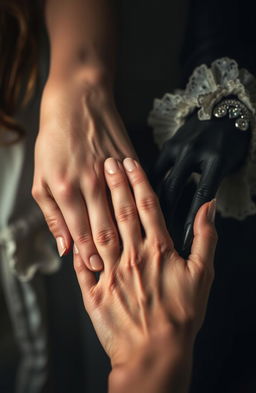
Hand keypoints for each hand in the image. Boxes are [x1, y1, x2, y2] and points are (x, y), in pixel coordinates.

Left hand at [32, 74, 136, 270]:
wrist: (78, 101)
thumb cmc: (55, 141)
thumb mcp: (41, 178)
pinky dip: (139, 210)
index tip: (98, 271)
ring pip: (124, 215)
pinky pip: (137, 192)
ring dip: (127, 237)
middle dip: (110, 254)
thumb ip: (52, 215)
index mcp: (66, 190)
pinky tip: (143, 225)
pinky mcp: (130, 163)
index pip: (82, 235)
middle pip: (106, 230)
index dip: (90, 257)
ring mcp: (113, 174)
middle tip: (117, 272)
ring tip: (130, 255)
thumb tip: (64, 247)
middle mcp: (91, 185)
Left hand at [74, 157, 216, 391]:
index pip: (147, 206)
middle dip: (114, 183)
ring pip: (102, 230)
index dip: (138, 181)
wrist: (156, 353)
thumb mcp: (203, 275)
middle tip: (107, 161)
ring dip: (97, 204)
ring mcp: (111, 272)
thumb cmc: (181, 316)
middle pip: (122, 211)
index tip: (130, 163)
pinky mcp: (95, 291)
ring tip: (91, 181)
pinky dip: (78, 244)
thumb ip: (206, 237)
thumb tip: (208, 207)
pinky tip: (72, 227)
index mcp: (158, 250)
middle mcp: (133, 256)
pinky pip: (83, 264)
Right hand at [155, 108, 249, 252]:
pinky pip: (155, 172)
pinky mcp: (167, 146)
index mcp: (215, 159)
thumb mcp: (228, 166)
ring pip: (159, 181)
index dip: (190, 219)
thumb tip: (200, 215)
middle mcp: (193, 152)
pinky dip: (150, 187)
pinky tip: (143, 202)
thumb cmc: (229, 144)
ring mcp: (177, 147)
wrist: (223, 112)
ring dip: (152, 203)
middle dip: (165, 215)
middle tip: (156, 236)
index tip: (182, 240)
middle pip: (173, 189)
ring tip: (145, 223)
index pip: (200, 194)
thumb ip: (213, 186)